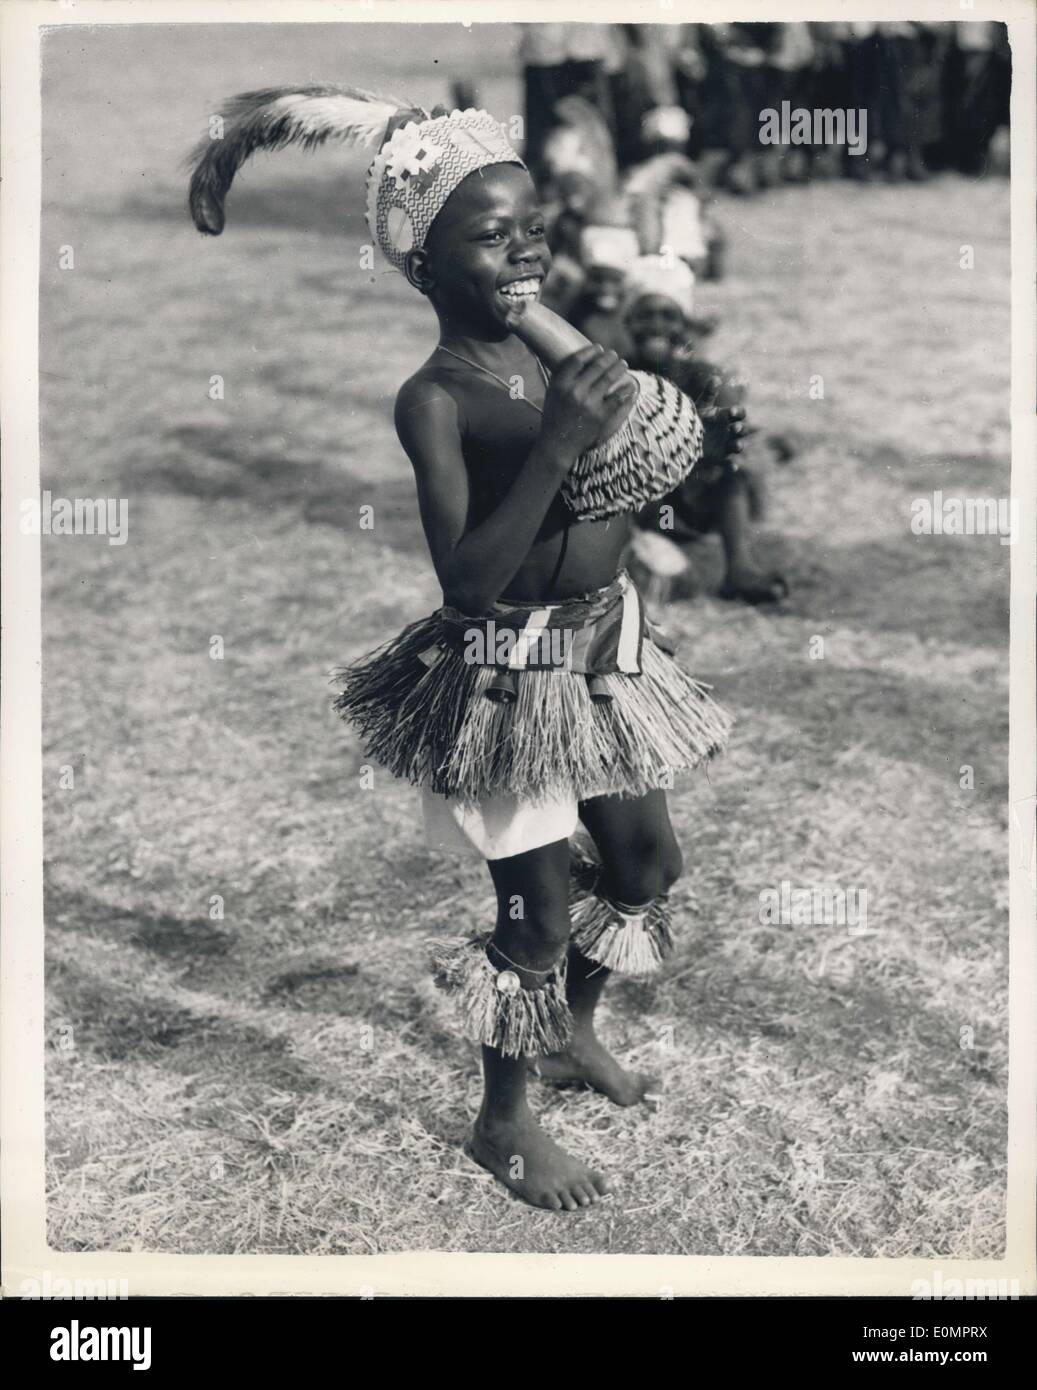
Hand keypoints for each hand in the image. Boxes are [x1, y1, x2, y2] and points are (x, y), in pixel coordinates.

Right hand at [538, 345, 637, 464]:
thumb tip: (585, 358)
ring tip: (623, 364)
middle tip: (614, 355)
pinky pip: (617, 398)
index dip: (591, 351)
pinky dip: (625, 390)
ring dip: (619, 368)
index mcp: (561, 383)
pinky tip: (630, 386)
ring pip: (609, 378)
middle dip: (609, 357)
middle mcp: (574, 391)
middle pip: (597, 366)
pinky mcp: (600, 415)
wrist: (557, 444)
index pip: (578, 359)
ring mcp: (589, 403)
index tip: (599, 347)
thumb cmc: (555, 417)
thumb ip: (565, 376)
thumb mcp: (553, 393)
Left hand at [698, 374, 748, 466]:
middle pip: (741, 430)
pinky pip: (729, 463)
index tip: (732, 412)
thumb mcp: (700, 407)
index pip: (739, 414)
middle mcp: (728, 431)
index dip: (738, 412)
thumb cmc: (693, 421)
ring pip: (737, 445)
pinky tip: (732, 466)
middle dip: (739, 429)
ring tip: (735, 445)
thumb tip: (716, 377)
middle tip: (733, 428)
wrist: (682, 440)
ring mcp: (725, 445)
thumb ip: (709, 394)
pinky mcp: (720, 459)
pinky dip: (731, 465)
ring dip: (738, 445)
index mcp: (726, 417)